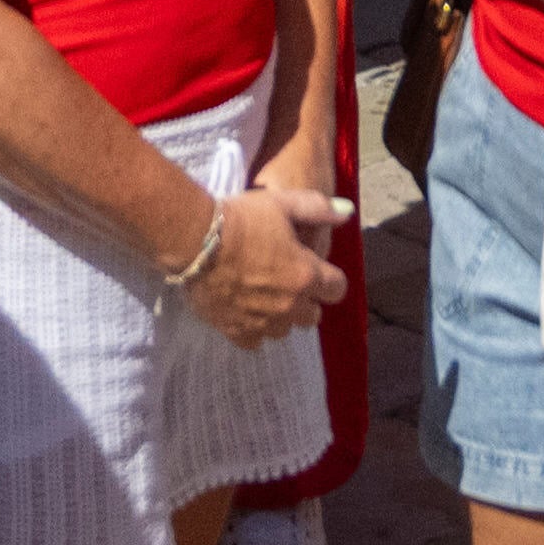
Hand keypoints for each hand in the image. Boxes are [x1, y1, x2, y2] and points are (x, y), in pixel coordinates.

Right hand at [178, 179, 344, 343]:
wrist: (195, 240)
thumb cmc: (242, 218)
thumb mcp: (284, 202)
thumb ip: (319, 209)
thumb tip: (347, 213)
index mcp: (306, 274)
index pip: (337, 290)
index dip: (329, 279)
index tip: (316, 269)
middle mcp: (290, 305)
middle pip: (313, 316)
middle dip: (306, 300)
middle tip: (287, 279)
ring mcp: (263, 322)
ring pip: (285, 330)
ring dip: (280, 316)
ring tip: (263, 294)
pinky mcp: (237, 331)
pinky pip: (255, 341)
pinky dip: (254, 329)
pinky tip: (244, 310)